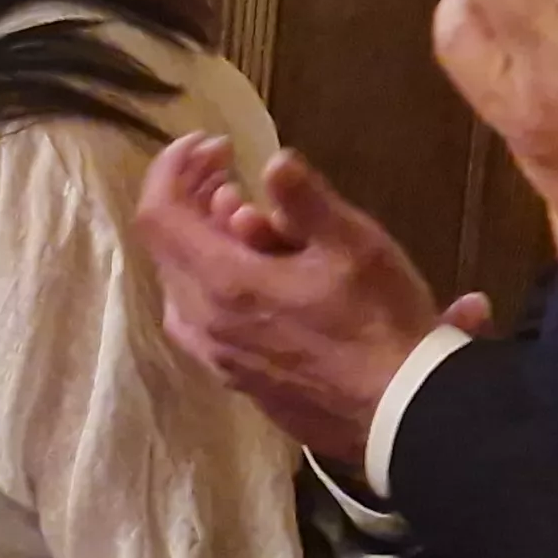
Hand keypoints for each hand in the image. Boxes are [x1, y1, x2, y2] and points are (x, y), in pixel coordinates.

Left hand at [136, 136, 487, 469]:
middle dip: (192, 197)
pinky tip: (257, 269)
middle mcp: (203, 323)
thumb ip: (306, 200)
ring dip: (206, 239)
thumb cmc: (379, 323)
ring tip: (248, 214)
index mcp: (222, 285)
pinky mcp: (235, 379)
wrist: (399, 413)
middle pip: (168, 247)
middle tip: (229, 168)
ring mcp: (216, 357)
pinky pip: (205, 317)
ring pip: (185, 284)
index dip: (173, 168)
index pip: (158, 215)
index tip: (210, 143)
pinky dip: (218, 279)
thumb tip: (274, 161)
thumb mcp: (354, 246)